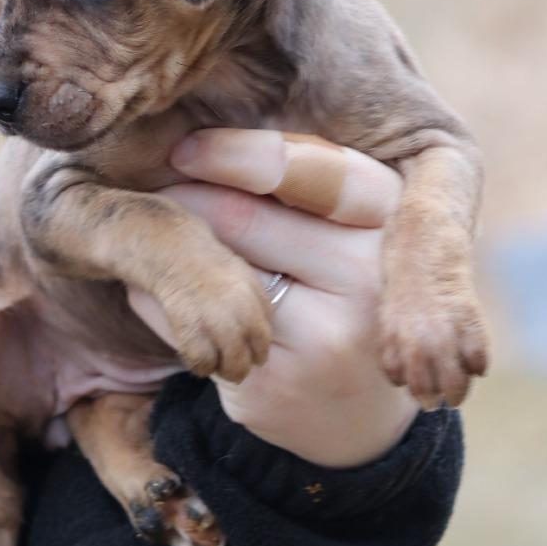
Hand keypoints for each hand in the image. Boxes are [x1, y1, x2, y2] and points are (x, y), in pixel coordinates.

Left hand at [129, 128, 418, 467]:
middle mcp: (369, 275)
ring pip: (212, 266)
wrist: (358, 417)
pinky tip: (162, 291)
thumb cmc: (343, 295)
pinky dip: (159, 298)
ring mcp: (325, 335)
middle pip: (243, 215)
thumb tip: (201, 129)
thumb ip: (304, 183)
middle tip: (153, 188)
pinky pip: (187, 321)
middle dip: (186, 195)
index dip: (233, 153)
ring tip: (159, 234)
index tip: (184, 149)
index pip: (303, 168)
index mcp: (393, 218)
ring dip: (170, 244)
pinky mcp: (275, 382)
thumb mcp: (350, 229)